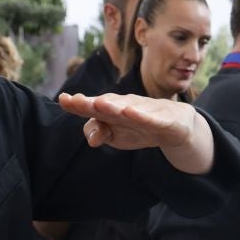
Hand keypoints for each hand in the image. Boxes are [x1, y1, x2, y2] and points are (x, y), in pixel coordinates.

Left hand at [58, 92, 196, 151]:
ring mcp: (145, 110)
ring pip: (127, 107)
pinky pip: (151, 117)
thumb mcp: (115, 135)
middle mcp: (126, 106)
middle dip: (92, 102)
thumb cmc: (139, 126)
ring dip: (113, 105)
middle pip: (107, 103)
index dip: (78, 104)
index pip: (91, 107)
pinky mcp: (163, 119)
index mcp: (111, 111)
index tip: (63, 100)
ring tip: (100, 104)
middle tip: (76, 101)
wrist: (175, 124)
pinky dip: (142, 115)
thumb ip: (99, 132)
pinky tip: (132, 113)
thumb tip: (91, 139)